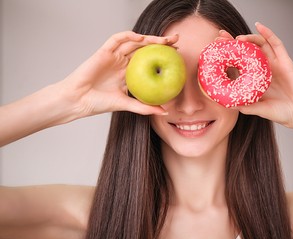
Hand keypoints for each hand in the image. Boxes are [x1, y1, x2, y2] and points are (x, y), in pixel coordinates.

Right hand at [60, 31, 178, 117]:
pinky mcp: (103, 51)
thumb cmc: (98, 103)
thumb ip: (144, 107)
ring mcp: (113, 56)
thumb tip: (164, 112)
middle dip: (161, 43)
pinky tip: (141, 39)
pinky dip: (129, 36)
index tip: (177, 56)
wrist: (78, 101)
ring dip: (149, 38)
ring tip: (164, 40)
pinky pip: (117, 39)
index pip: (149, 61)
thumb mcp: (127, 105)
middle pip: (145, 48)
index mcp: (129, 73)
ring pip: (134, 42)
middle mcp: (122, 62)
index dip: (163, 57)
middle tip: (176, 42)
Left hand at [217, 24, 292, 128]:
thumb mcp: (259, 110)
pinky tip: (259, 26)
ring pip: (260, 45)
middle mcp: (264, 69)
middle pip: (247, 51)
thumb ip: (245, 106)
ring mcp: (274, 64)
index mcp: (256, 79)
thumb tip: (227, 104)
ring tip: (237, 38)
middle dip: (233, 43)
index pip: (238, 64)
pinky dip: (268, 33)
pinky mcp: (285, 61)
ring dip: (248, 38)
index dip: (227, 57)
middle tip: (220, 38)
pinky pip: (276, 44)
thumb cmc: (282, 112)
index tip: (215, 53)